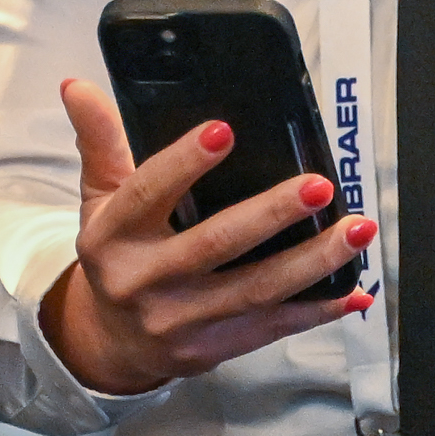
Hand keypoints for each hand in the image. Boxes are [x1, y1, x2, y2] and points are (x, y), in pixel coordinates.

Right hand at [37, 77, 376, 395]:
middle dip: (271, 214)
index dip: (183, 163)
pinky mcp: (214, 348)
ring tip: (355, 229)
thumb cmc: (117, 257)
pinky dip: (317, 311)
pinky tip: (352, 291)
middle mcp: (144, 281)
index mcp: (113, 237)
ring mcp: (181, 321)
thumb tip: (79, 87)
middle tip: (318, 186)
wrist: (111, 343)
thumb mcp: (99, 199)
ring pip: (256, 290)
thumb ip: (99, 141)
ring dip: (313, 261)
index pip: (146, 194)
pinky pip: (273, 328)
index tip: (223, 130)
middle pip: (214, 245)